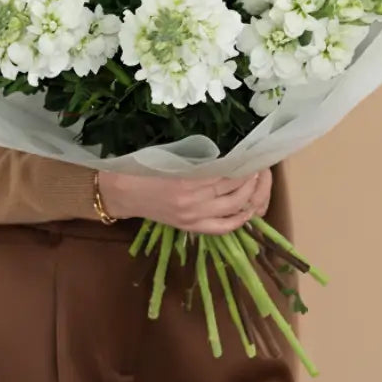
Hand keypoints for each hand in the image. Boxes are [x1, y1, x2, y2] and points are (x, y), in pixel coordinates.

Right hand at [98, 166, 272, 234]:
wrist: (123, 191)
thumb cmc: (144, 166)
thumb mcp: (171, 155)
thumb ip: (198, 157)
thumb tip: (227, 153)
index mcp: (187, 179)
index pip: (226, 174)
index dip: (243, 167)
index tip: (253, 157)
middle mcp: (193, 201)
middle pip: (234, 192)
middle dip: (252, 180)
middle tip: (259, 169)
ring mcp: (193, 217)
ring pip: (233, 209)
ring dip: (250, 197)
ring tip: (256, 184)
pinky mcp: (190, 227)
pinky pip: (222, 227)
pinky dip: (239, 220)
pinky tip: (248, 210)